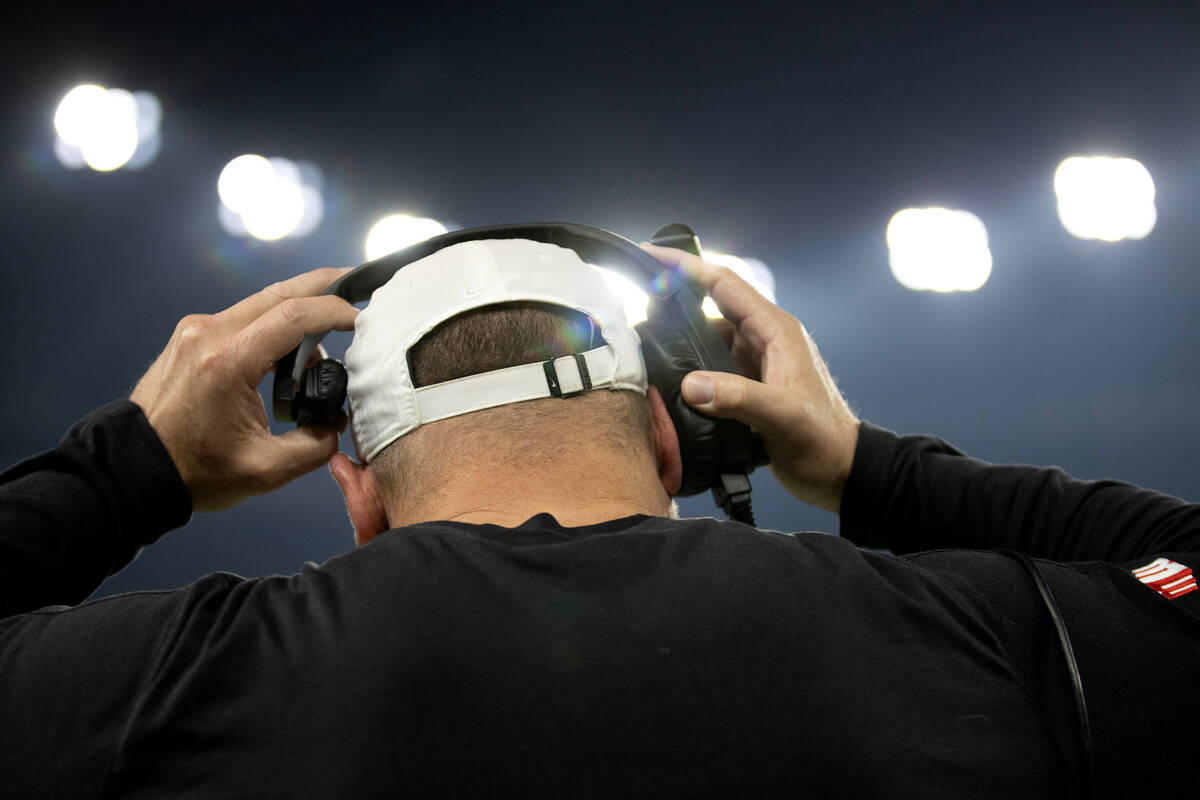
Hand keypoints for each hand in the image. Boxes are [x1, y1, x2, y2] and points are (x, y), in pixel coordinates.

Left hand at [131, 268, 357, 510]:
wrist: (134, 468)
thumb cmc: (196, 472)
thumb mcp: (267, 470)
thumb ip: (317, 445)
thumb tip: (337, 422)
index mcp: (227, 362)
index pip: (294, 316)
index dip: (336, 310)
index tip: (364, 319)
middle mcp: (209, 333)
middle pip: (280, 292)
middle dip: (325, 285)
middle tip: (361, 282)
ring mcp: (196, 330)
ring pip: (261, 302)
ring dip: (300, 310)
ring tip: (328, 337)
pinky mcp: (191, 336)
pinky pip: (244, 317)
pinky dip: (275, 324)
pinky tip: (292, 349)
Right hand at [640, 244, 859, 513]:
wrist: (840, 471)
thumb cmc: (822, 440)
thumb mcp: (783, 416)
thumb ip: (739, 398)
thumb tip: (692, 385)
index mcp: (774, 331)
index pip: (724, 284)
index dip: (686, 267)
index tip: (651, 257)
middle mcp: (762, 339)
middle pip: (708, 307)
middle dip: (671, 303)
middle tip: (634, 311)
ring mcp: (753, 363)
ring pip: (704, 338)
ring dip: (676, 340)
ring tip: (641, 348)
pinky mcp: (745, 385)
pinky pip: (708, 366)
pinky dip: (685, 368)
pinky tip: (664, 380)